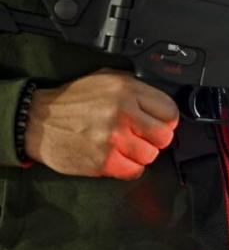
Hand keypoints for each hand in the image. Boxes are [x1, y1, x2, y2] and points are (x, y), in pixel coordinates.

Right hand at [25, 69, 178, 179]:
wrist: (36, 120)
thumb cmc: (71, 101)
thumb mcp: (105, 79)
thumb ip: (135, 88)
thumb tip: (158, 103)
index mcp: (126, 90)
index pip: (169, 110)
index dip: (167, 120)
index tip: (161, 124)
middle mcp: (122, 112)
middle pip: (164, 136)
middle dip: (156, 138)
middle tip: (144, 137)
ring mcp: (113, 138)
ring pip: (151, 155)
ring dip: (141, 154)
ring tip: (126, 147)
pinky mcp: (103, 160)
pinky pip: (134, 171)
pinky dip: (129, 168)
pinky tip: (118, 158)